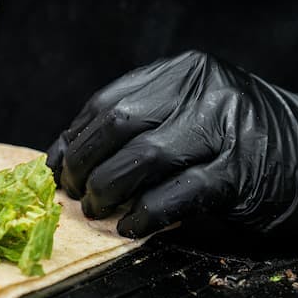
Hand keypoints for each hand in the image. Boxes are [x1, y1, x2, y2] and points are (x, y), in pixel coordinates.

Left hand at [46, 51, 297, 238]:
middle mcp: (205, 91)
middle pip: (118, 125)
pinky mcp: (241, 172)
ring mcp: (226, 129)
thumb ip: (138, 124)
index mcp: (184, 71)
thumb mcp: (190, 112)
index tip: (55, 168)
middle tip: (74, 193)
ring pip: (143, 157)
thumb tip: (67, 156)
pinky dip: (144, 215)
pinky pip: (176, 195)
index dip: (73, 139)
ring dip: (109, 190)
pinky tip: (132, 226)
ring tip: (98, 211)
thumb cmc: (241, 139)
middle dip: (84, 165)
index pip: (107, 102)